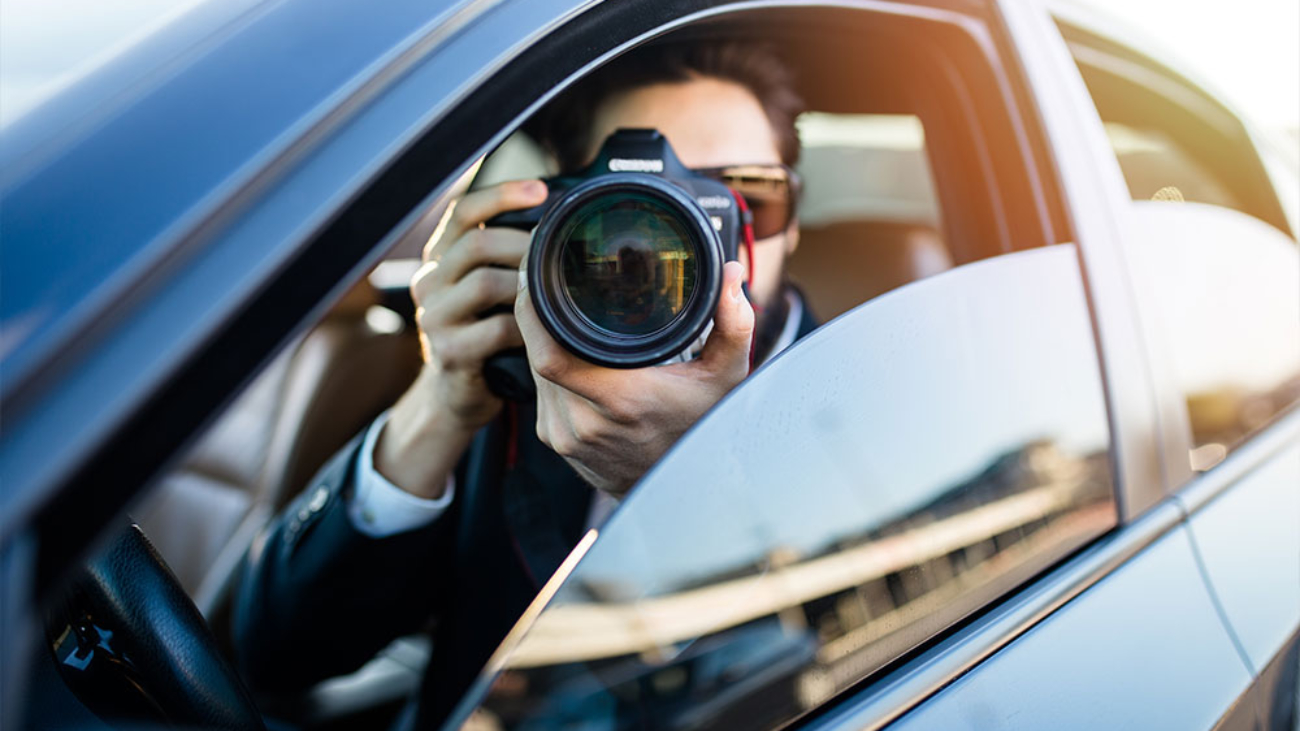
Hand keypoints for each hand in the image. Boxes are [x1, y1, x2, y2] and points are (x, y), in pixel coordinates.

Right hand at [375, 180, 547, 497]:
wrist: (459, 395)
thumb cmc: (486, 337)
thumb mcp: (490, 292)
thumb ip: (507, 259)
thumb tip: (561, 222)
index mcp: (440, 259)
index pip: (462, 211)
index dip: (500, 194)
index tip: (541, 189)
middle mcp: (429, 282)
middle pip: (475, 243)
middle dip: (524, 244)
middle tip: (559, 254)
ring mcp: (433, 318)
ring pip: (484, 283)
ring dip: (527, 287)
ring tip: (553, 294)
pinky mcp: (448, 352)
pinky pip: (494, 329)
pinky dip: (526, 328)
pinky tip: (542, 332)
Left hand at [518, 260, 755, 495]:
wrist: (680, 492)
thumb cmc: (701, 430)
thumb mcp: (726, 377)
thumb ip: (732, 323)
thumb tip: (730, 273)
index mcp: (620, 400)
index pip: (550, 355)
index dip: (532, 313)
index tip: (537, 274)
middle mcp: (583, 422)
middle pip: (536, 353)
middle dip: (538, 314)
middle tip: (545, 275)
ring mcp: (563, 434)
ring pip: (533, 370)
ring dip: (540, 338)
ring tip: (555, 308)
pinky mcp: (553, 440)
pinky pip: (538, 389)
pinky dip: (546, 365)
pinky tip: (563, 349)